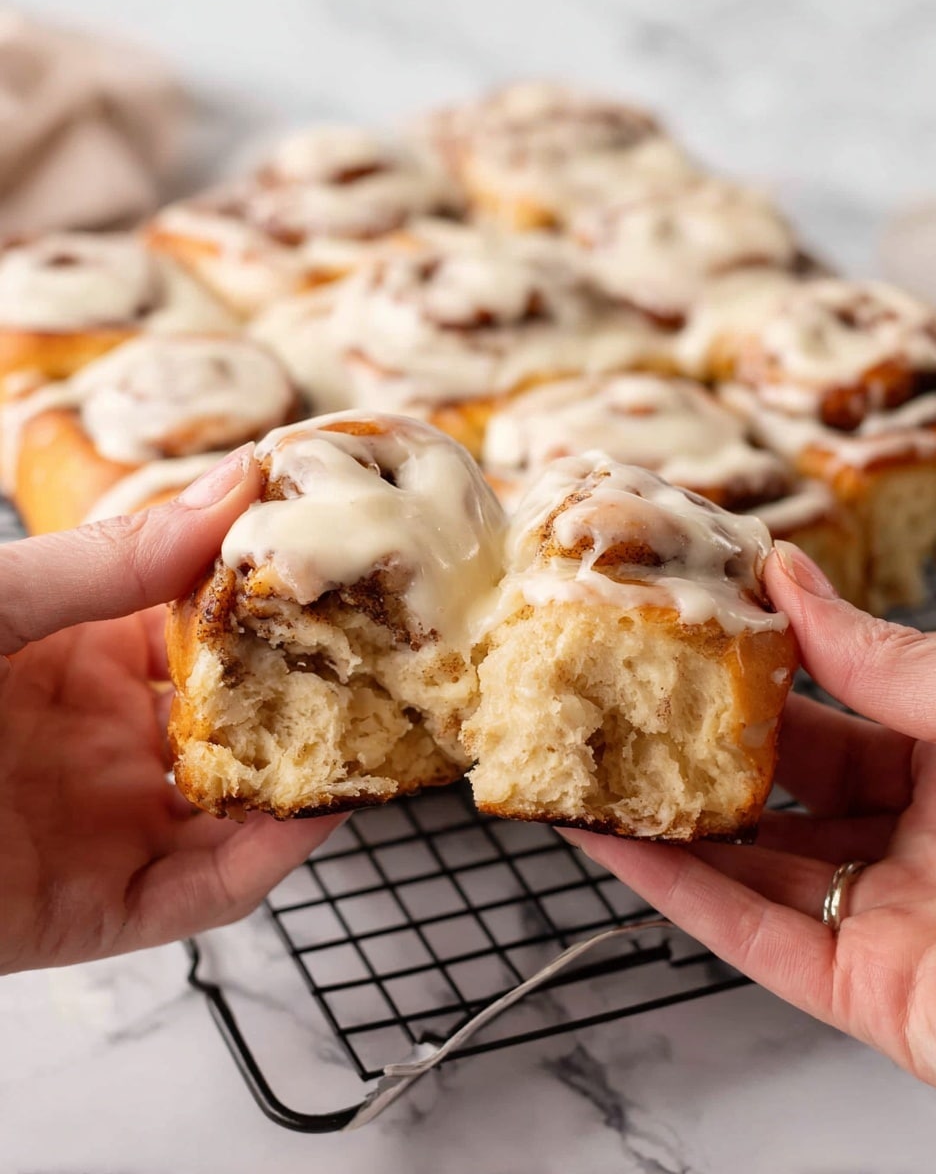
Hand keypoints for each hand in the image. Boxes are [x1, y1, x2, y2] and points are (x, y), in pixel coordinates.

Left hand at [0, 447, 342, 974]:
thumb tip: (239, 483)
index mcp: (83, 654)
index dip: (278, 602)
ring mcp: (107, 824)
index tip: (349, 571)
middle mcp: (109, 739)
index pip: (209, 628)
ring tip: (378, 742)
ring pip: (238, 811)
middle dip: (315, 694)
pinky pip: (202, 893)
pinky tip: (308, 818)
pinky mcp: (98, 909)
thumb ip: (116, 555)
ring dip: (307, 781)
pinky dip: (263, 863)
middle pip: (239, 719)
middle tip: (395, 660)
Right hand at [564, 542, 935, 1099]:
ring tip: (595, 771)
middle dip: (704, 747)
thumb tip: (791, 579)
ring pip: (754, 866)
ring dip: (669, 823)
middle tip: (629, 699)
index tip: (695, 633)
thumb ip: (884, 655)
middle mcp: (922, 840)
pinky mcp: (866, 993)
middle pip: (786, 789)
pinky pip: (753, 938)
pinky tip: (619, 847)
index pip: (839, 712)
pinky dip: (678, 895)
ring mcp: (890, 918)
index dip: (764, 675)